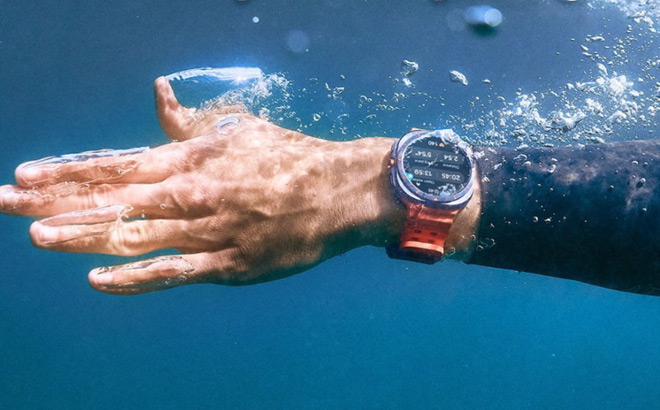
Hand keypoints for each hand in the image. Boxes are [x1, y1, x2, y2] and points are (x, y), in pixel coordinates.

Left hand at [0, 77, 403, 294]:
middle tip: (6, 204)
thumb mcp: (236, 130)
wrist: (341, 192)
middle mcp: (195, 193)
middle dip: (56, 202)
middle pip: (114, 200)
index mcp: (194, 159)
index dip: (69, 171)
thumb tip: (157, 91)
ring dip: (84, 236)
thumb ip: (187, 122)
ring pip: (137, 235)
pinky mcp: (232, 265)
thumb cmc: (287, 157)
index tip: (25, 176)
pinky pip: (176, 273)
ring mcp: (213, 231)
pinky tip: (98, 279)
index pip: (118, 164)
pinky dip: (135, 277)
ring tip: (39, 236)